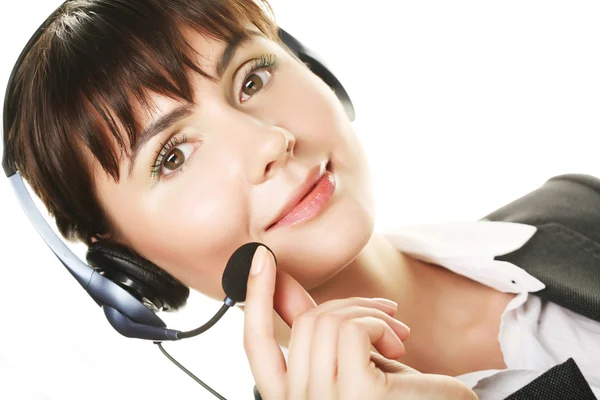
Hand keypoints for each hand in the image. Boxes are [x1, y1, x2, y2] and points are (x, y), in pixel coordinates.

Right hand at [243, 246, 477, 399]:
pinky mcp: (355, 392)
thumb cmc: (394, 397)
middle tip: (386, 316)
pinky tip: (397, 347)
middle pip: (305, 322)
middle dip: (349, 305)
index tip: (262, 256)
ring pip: (330, 320)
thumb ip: (317, 333)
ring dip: (371, 316)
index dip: (255, 295)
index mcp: (290, 396)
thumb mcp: (348, 362)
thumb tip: (282, 285)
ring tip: (395, 338)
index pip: (256, 344)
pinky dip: (380, 326)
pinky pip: (355, 329)